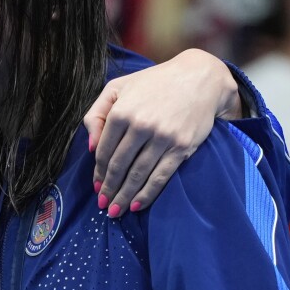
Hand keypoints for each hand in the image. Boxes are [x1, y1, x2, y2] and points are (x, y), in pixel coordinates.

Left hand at [84, 49, 239, 214]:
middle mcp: (140, 125)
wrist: (199, 78)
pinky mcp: (181, 146)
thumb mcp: (117, 88)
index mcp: (121, 111)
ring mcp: (162, 137)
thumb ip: (97, 114)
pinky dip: (147, 193)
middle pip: (118, 166)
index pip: (103, 150)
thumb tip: (89, 147)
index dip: (97, 172)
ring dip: (124, 196)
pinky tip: (136, 204)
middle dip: (108, 189)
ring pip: (138, 174)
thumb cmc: (153, 83)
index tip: (95, 186)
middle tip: (102, 204)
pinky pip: (161, 176)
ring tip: (115, 211)